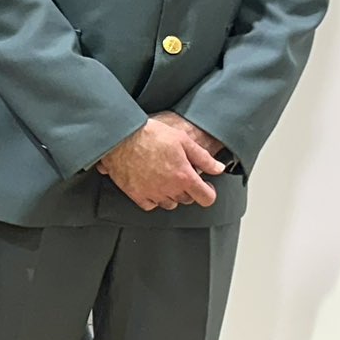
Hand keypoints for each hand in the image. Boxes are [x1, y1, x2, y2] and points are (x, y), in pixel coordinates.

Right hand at [97, 113, 224, 209]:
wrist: (120, 137)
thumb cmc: (150, 135)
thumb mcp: (182, 140)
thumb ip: (204, 157)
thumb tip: (218, 168)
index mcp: (184, 176)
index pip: (206, 198)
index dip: (209, 192)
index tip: (205, 186)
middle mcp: (169, 189)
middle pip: (187, 200)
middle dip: (188, 189)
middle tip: (182, 175)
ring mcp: (151, 193)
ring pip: (169, 204)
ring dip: (171, 195)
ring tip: (166, 179)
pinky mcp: (135, 194)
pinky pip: (150, 204)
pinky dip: (153, 198)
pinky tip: (152, 185)